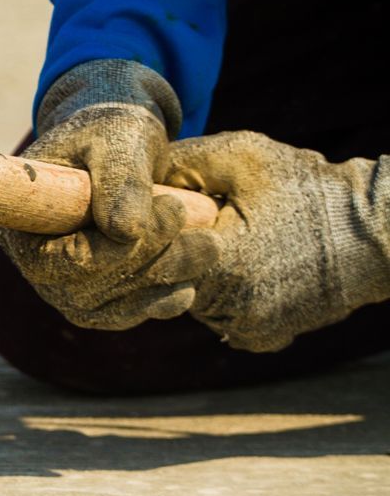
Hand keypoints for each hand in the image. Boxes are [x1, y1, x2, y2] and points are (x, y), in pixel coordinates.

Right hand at [0, 59, 219, 328]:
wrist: (123, 148)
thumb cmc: (112, 133)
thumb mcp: (120, 136)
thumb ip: (122, 176)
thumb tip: (124, 232)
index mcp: (20, 222)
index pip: (54, 260)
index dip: (106, 251)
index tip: (169, 210)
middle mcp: (34, 263)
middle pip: (83, 289)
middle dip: (144, 261)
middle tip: (192, 222)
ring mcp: (63, 287)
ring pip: (109, 307)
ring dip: (160, 280)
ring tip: (206, 246)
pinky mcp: (96, 301)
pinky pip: (126, 313)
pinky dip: (162, 299)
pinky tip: (191, 280)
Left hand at [165, 131, 389, 351]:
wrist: (375, 233)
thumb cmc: (306, 186)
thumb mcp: (242, 157)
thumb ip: (179, 165)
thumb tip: (130, 178)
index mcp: (216, 263)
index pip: (149, 255)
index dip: (150, 233)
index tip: (161, 215)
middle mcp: (226, 307)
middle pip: (166, 283)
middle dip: (172, 256)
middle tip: (199, 227)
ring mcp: (244, 328)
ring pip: (192, 302)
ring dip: (198, 278)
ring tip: (231, 243)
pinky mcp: (261, 338)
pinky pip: (222, 318)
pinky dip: (226, 297)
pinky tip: (248, 268)